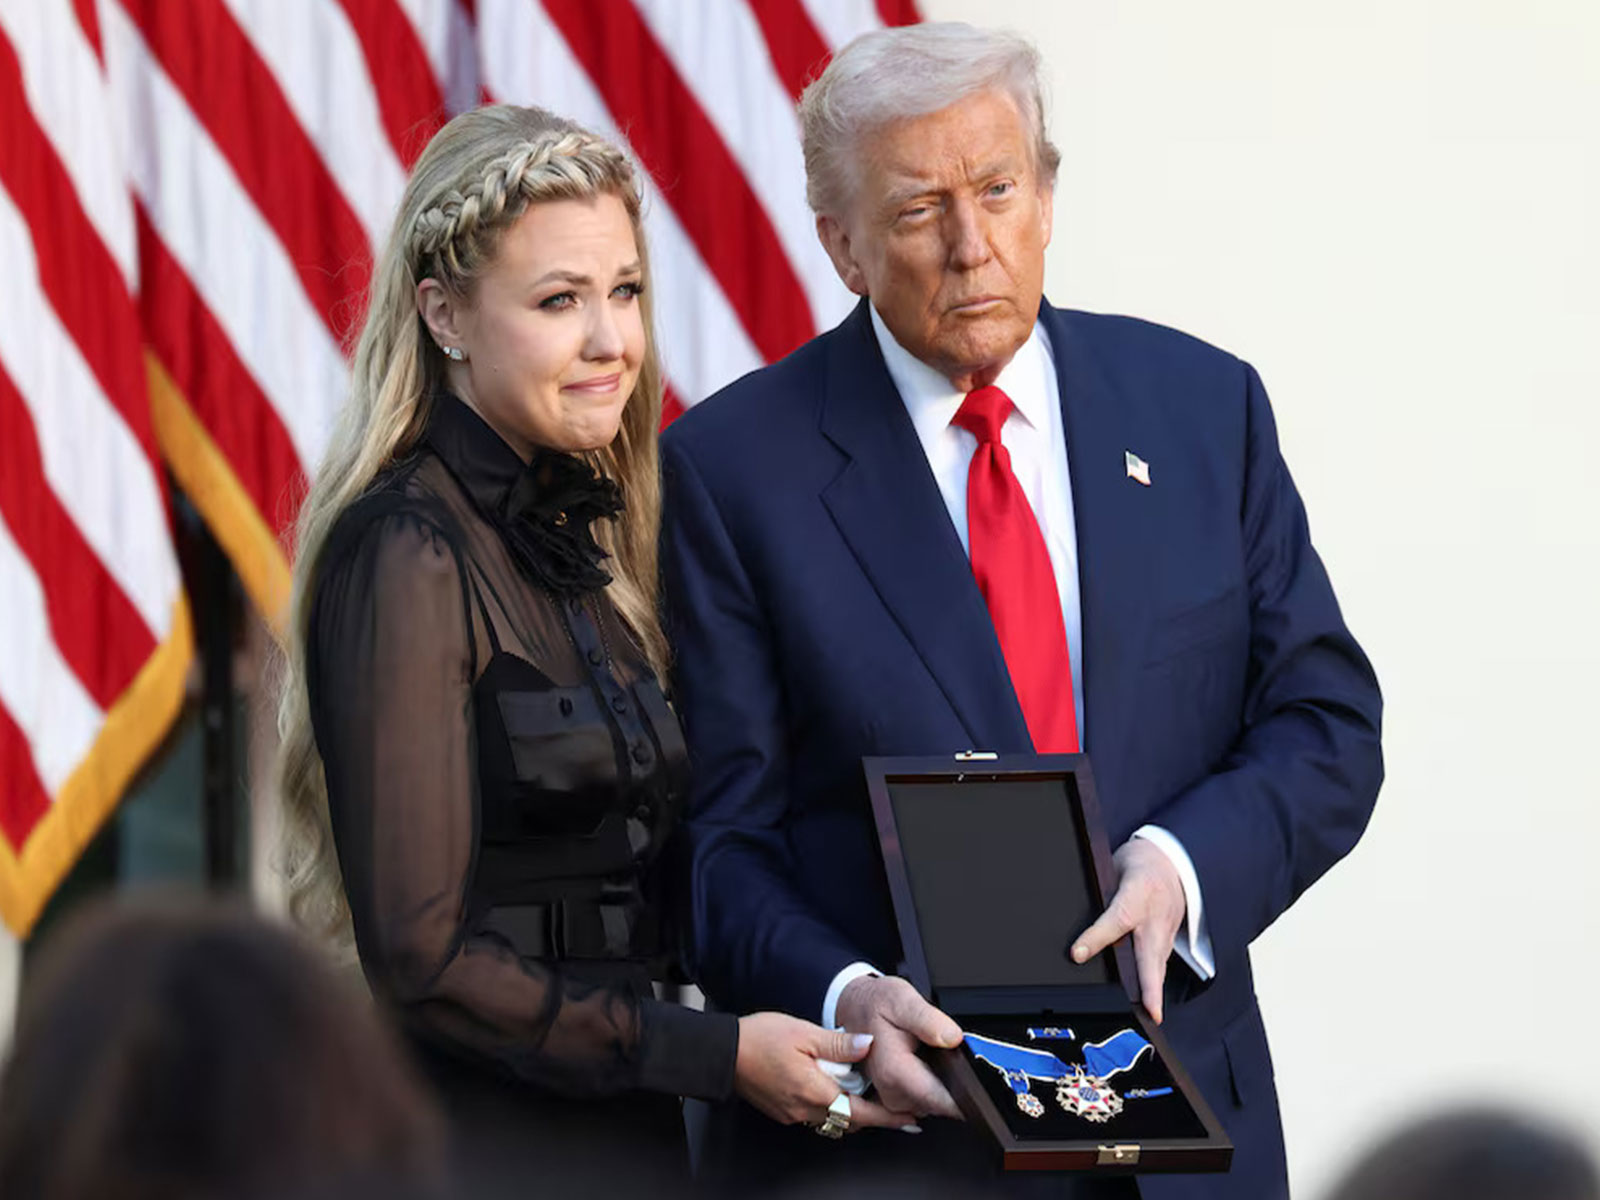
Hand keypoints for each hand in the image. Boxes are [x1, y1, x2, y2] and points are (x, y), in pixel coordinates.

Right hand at [734, 1012, 916, 1131]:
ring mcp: (793, 1113)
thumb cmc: (759, 1039)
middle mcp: (805, 1109)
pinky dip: (830, 1106)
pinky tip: (830, 1088)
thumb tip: (868, 1044)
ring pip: (832, 1120)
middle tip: (894, 1105)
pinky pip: (815, 1115)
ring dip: (851, 1111)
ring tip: (864, 1094)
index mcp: (815, 1091)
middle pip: (850, 1121)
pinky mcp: (783, 1111)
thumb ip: (839, 1043)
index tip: (910, 1117)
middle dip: (873, 1115)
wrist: (723, 1053)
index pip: (862, 1113)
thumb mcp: (804, 1032)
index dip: (889, 1117)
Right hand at [834, 975, 963, 1119]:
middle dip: (952, 1083)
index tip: (974, 1083)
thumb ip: (928, 1020)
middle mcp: (889, 1091)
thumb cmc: (875, 1004)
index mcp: (892, 1070)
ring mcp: (891, 1099)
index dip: (962, 1096)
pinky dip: (931, 1084)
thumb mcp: (902, 999)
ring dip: (940, 1083)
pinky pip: (924, 1101)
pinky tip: (925, 1063)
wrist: (854, 1008)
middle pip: (939, 1105)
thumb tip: (952, 1038)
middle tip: (945, 1052)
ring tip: (931, 1053)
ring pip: (933, 1105)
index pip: (938, 1101)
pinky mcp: (894, 1099)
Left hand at [1071, 837, 1186, 1022]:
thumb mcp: (1115, 866)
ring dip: (1155, 991)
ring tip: (1151, 1017)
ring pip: (1159, 964)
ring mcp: (1165, 931)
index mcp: (1137, 892)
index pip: (1115, 919)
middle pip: (1151, 955)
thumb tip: (1075, 913)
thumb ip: (1102, 890)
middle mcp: (1155, 917)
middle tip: (1151, 1011)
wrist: (1172, 861)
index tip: (1077, 953)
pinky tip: (1150, 1004)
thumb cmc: (1140, 864)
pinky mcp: (1169, 940)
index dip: (1096, 937)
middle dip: (1151, 985)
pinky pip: (1160, 964)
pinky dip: (1156, 984)